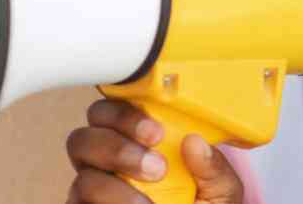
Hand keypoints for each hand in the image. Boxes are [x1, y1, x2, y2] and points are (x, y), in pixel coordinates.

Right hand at [66, 99, 243, 203]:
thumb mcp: (220, 190)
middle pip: (83, 138)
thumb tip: (195, 142)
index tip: (157, 133)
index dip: (126, 115)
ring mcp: (93, 193)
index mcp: (136, 142)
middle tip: (156, 167)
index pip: (111, 111)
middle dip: (116, 147)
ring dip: (115, 187)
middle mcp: (107, 165)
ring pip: (82, 177)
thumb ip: (214, 168)